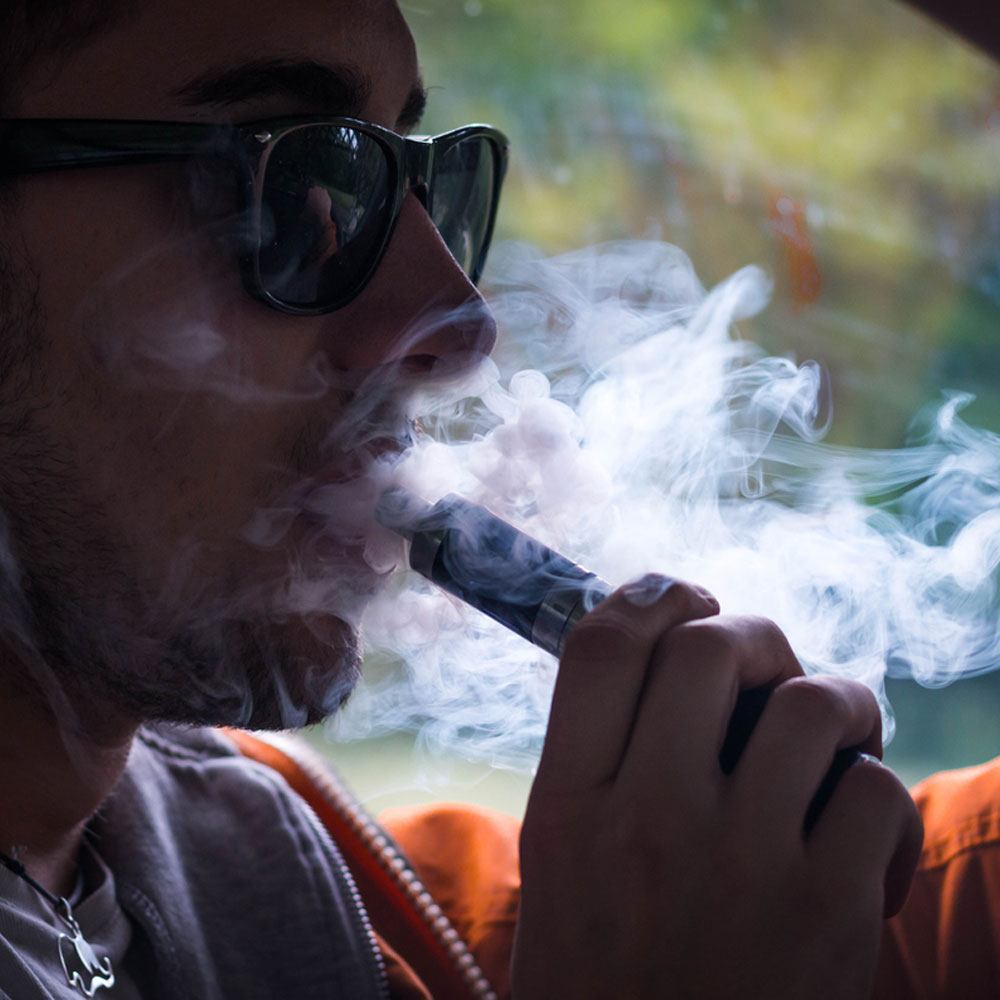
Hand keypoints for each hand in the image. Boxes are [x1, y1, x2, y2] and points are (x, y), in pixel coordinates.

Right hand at [511, 575, 922, 999]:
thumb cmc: (609, 982)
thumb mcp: (565, 865)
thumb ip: (603, 764)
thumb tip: (674, 664)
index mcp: (568, 805)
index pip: (600, 648)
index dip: (654, 596)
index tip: (687, 602)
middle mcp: (646, 818)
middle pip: (710, 649)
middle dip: (755, 636)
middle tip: (768, 672)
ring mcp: (739, 862)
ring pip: (811, 705)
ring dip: (838, 706)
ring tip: (834, 744)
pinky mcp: (827, 913)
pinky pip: (874, 792)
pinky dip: (879, 802)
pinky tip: (863, 845)